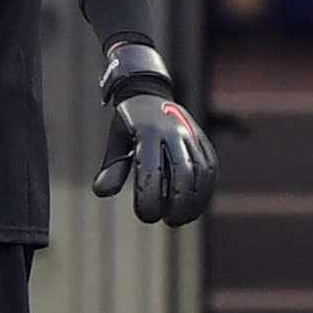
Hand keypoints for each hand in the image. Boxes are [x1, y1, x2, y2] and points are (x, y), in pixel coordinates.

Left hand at [91, 40, 212, 225]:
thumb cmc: (128, 123)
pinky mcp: (204, 140)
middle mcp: (173, 132)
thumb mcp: (116, 141)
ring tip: (181, 219)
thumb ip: (112, 167)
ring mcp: (191, 135)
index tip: (146, 215)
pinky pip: (210, 168)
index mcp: (147, 132)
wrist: (150, 92)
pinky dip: (206, 191)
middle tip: (167, 221)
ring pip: (200, 172)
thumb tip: (102, 193)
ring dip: (194, 201)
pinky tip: (196, 208)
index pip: (151, 171)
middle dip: (176, 203)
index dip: (150, 197)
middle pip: (181, 174)